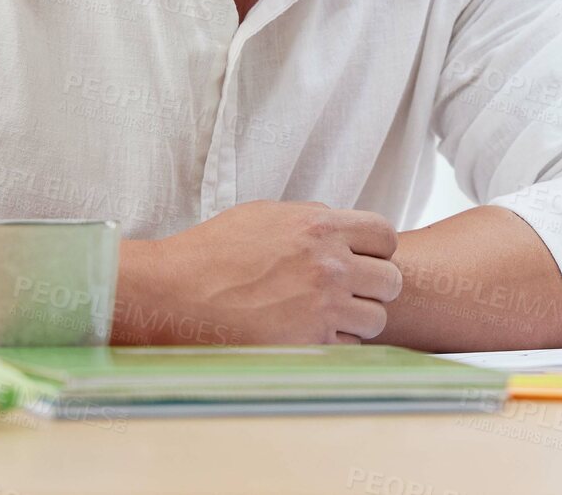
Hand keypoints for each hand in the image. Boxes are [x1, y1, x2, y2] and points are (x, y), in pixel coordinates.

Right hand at [119, 200, 400, 344]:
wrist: (171, 293)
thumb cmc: (212, 252)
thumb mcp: (267, 216)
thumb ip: (313, 221)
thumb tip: (341, 230)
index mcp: (319, 227)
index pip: (384, 235)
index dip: (377, 249)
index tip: (363, 259)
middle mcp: (328, 265)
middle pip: (390, 280)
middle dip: (374, 286)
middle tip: (350, 292)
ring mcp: (320, 307)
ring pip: (375, 318)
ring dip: (358, 319)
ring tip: (328, 316)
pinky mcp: (307, 344)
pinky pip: (347, 347)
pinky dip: (334, 343)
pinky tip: (307, 334)